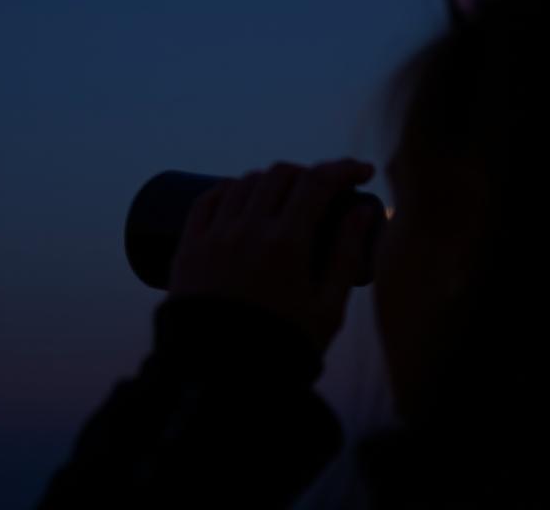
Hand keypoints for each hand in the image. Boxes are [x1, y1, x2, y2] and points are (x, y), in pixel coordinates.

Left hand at [167, 158, 379, 354]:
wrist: (218, 381)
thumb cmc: (282, 349)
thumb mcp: (327, 310)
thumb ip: (347, 257)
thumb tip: (362, 212)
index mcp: (287, 245)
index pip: (318, 183)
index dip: (344, 168)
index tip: (360, 172)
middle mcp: (247, 231)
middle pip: (280, 175)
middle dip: (309, 174)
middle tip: (323, 191)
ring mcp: (213, 237)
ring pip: (243, 183)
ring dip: (270, 180)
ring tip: (285, 197)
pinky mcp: (187, 248)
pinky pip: (206, 201)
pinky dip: (228, 189)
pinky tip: (241, 196)